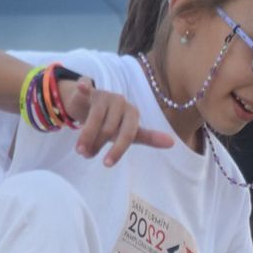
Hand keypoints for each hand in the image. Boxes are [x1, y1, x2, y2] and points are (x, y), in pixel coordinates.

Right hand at [60, 77, 175, 165]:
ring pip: (95, 118)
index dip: (118, 150)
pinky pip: (87, 88)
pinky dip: (84, 87)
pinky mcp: (89, 91)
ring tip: (79, 150)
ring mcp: (105, 95)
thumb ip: (147, 138)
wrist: (91, 105)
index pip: (129, 135)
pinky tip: (82, 88)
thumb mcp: (129, 132)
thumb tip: (173, 143)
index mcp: (133, 113)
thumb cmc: (113, 122)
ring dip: (85, 136)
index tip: (107, 164)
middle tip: (86, 156)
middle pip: (109, 129)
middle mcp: (121, 102)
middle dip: (97, 145)